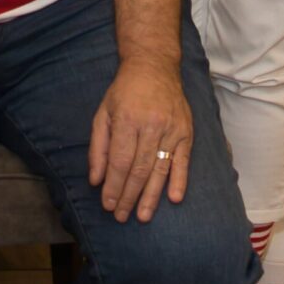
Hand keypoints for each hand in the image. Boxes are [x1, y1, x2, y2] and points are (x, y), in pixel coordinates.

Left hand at [87, 54, 191, 223]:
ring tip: (142, 216)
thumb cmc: (124, 92)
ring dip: (151, 196)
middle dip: (129, 197)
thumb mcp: (103, 113)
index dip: (114, 187)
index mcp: (127, 120)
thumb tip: (96, 180)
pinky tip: (174, 198)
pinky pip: (183, 160)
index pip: (120, 162)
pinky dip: (180, 180)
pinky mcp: (187, 130)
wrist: (154, 66)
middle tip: (122, 216)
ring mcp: (171, 128)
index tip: (108, 205)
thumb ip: (99, 147)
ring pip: (160, 168)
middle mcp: (151, 125)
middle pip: (139, 169)